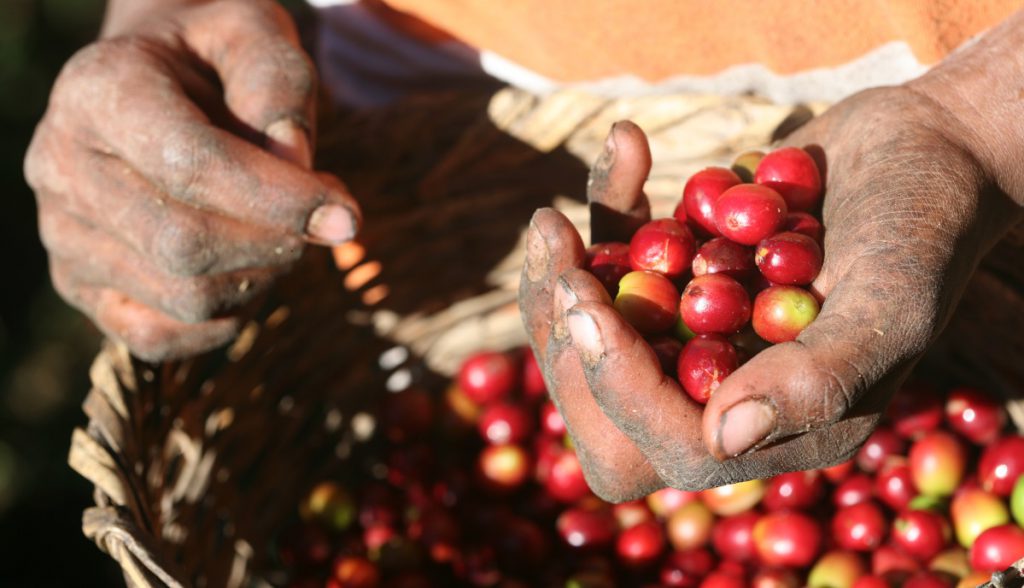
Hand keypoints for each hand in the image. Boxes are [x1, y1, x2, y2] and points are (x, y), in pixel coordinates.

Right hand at [24, 0, 359, 360]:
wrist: (161, 80)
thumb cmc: (216, 57)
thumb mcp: (255, 34)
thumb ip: (278, 88)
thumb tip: (295, 167)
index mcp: (99, 90)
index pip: (190, 165)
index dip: (279, 200)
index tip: (347, 216)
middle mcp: (60, 163)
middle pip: (184, 245)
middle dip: (276, 244)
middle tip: (320, 220)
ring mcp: (62, 232)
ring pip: (181, 298)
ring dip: (260, 280)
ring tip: (281, 235)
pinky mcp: (78, 283)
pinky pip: (155, 338)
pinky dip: (221, 323)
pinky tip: (250, 278)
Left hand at [519, 88, 1022, 498]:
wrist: (921, 148)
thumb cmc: (922, 225)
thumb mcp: (892, 304)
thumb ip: (821, 379)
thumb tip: (723, 436)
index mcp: (776, 429)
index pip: (669, 444)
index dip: (617, 385)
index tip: (589, 302)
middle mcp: (722, 391)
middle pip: (604, 407)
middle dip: (565, 339)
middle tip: (557, 258)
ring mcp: (691, 333)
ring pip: (588, 336)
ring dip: (556, 279)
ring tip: (552, 220)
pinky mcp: (675, 274)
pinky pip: (611, 257)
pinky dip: (604, 204)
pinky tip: (628, 146)